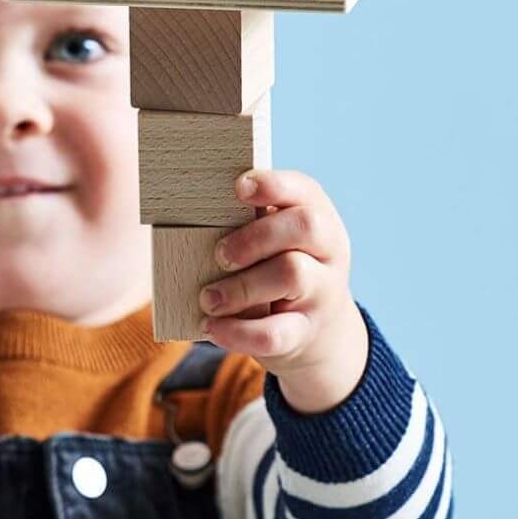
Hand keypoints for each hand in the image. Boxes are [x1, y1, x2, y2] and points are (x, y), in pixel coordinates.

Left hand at [196, 167, 367, 413]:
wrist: (320, 333)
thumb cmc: (279, 270)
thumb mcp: (276, 243)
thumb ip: (247, 223)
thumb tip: (190, 215)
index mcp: (317, 217)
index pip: (304, 189)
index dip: (272, 185)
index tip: (238, 188)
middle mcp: (327, 251)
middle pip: (305, 227)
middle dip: (255, 236)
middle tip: (219, 254)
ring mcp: (322, 293)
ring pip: (292, 275)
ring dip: (241, 286)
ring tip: (208, 298)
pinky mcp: (305, 333)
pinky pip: (275, 333)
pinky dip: (238, 331)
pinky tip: (213, 326)